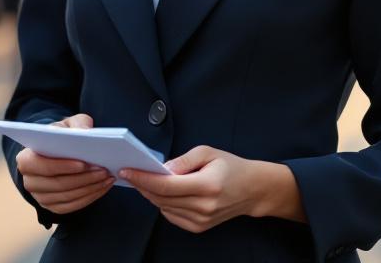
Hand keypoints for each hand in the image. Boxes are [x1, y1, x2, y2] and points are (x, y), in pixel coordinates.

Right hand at [15, 114, 114, 214]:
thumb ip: (76, 124)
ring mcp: (41, 197)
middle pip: (57, 184)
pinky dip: (90, 197)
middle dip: (83, 178)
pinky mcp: (53, 207)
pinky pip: (73, 206)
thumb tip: (85, 132)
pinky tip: (103, 186)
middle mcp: (30, 181)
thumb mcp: (67, 124)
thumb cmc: (60, 137)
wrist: (55, 152)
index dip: (62, 166)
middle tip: (103, 170)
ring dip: (90, 188)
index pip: (41, 166)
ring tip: (107, 177)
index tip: (84, 163)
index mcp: (26, 159)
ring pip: (67, 196)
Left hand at [122, 146, 274, 233]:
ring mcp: (201, 220)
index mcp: (207, 185)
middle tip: (133, 173)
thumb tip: (162, 168)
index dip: (143, 178)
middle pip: (161, 198)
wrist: (252, 190)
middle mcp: (203, 206)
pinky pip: (171, 215)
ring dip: (152, 194)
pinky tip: (167, 192)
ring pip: (164, 207)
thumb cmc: (231, 168)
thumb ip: (183, 160)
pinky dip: (164, 203)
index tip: (128, 171)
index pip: (165, 185)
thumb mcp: (208, 152)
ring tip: (149, 180)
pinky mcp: (199, 227)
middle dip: (143, 185)